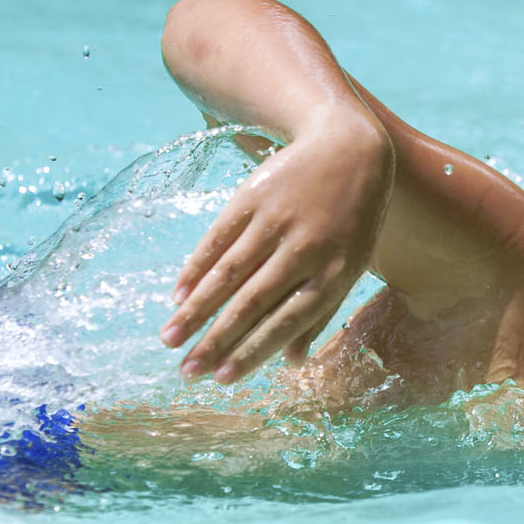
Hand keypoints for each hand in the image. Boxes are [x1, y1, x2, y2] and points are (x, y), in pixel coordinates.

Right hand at [159, 114, 393, 382]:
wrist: (347, 146)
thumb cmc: (353, 217)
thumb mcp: (352, 264)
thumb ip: (322, 312)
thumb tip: (291, 362)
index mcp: (335, 273)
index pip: (287, 321)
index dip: (252, 351)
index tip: (222, 378)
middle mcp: (304, 249)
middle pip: (252, 303)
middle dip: (216, 341)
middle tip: (187, 371)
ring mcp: (276, 221)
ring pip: (228, 274)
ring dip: (196, 311)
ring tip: (170, 339)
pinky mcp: (252, 198)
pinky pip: (217, 240)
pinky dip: (195, 269)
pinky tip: (178, 297)